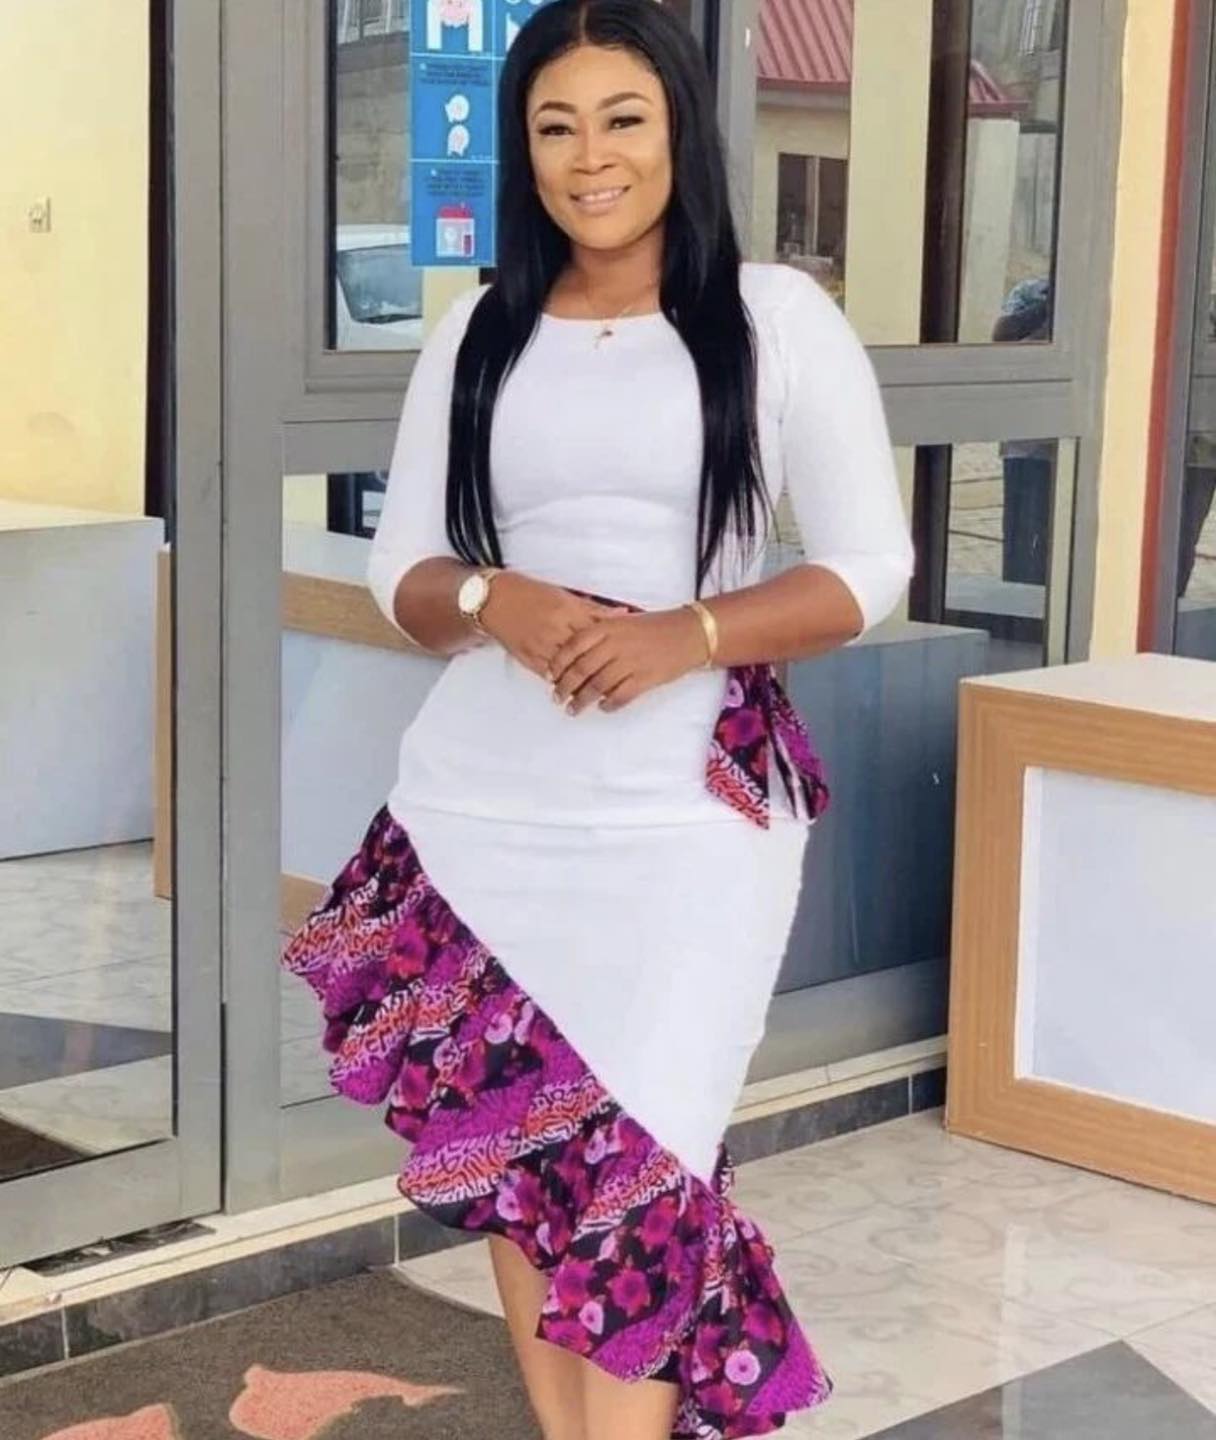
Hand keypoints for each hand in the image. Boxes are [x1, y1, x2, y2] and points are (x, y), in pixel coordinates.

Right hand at [478, 571, 626, 678]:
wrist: (494, 599)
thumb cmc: (529, 593)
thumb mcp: (564, 595)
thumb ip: (593, 608)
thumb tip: (622, 613)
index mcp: (567, 610)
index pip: (598, 632)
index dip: (614, 646)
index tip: (627, 657)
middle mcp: (555, 629)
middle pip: (585, 655)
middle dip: (601, 669)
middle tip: (618, 679)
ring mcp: (540, 645)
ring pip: (568, 670)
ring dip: (582, 682)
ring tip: (598, 691)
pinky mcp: (527, 657)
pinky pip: (548, 674)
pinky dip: (561, 682)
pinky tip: (572, 689)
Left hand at [548, 607, 710, 713]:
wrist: (688, 633)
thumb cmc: (655, 626)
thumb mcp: (623, 620)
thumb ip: (599, 630)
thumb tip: (573, 647)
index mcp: (608, 627)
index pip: (573, 647)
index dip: (558, 664)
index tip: (549, 675)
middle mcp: (616, 644)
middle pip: (581, 670)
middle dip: (564, 687)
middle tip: (557, 697)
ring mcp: (630, 663)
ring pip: (597, 686)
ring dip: (581, 700)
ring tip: (573, 709)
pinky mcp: (645, 679)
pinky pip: (620, 696)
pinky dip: (608, 704)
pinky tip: (602, 708)